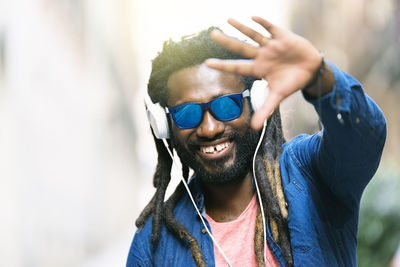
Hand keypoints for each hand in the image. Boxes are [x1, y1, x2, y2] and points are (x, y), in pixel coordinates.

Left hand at [205, 16, 321, 129]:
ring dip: (241, 27)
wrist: (311, 71)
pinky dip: (263, 23)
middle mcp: (261, 56)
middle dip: (227, 41)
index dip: (223, 65)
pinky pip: (271, 28)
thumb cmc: (291, 82)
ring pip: (253, 35)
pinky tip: (253, 17)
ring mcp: (271, 45)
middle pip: (241, 47)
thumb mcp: (277, 96)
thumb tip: (255, 128)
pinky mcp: (283, 37)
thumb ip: (265, 110)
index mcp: (258, 69)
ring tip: (228, 20)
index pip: (237, 67)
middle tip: (212, 34)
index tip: (207, 63)